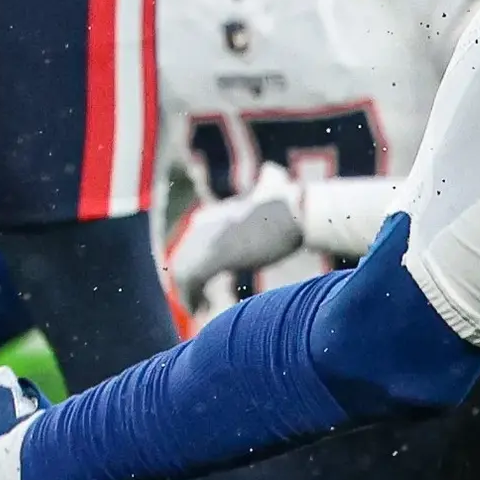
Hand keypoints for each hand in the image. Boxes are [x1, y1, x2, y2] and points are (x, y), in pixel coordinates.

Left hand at [165, 173, 306, 311]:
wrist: (298, 210)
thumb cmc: (291, 204)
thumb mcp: (271, 192)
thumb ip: (263, 187)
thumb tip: (272, 168)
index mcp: (213, 215)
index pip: (190, 245)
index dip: (194, 267)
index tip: (203, 284)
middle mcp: (204, 224)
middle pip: (182, 259)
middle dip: (187, 284)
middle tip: (197, 303)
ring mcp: (208, 237)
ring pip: (182, 272)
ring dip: (187, 294)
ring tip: (199, 309)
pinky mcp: (215, 253)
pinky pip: (191, 281)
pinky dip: (191, 298)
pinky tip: (201, 310)